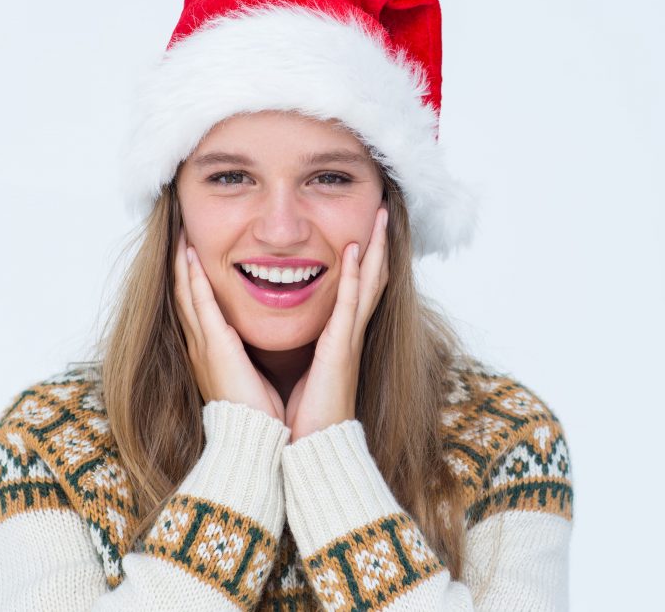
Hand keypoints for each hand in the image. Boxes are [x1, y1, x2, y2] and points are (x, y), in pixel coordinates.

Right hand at [173, 227, 284, 421]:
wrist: (254, 437)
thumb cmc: (258, 412)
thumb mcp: (249, 374)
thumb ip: (246, 354)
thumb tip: (252, 341)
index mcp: (210, 352)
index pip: (196, 306)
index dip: (191, 278)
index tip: (192, 252)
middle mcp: (200, 345)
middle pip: (183, 294)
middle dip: (180, 264)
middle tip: (179, 233)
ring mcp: (203, 344)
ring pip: (185, 293)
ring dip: (182, 262)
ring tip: (180, 234)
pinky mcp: (214, 345)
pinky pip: (200, 303)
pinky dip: (193, 278)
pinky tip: (189, 255)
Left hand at [285, 204, 389, 441]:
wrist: (305, 452)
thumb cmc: (298, 419)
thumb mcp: (297, 373)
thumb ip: (297, 350)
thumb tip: (282, 334)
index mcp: (337, 341)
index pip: (354, 291)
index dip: (362, 261)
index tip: (363, 231)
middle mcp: (348, 336)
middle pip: (370, 280)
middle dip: (377, 245)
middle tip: (382, 211)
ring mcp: (347, 341)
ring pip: (368, 284)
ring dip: (375, 248)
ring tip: (380, 217)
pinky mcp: (340, 350)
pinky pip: (350, 305)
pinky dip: (355, 277)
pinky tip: (356, 251)